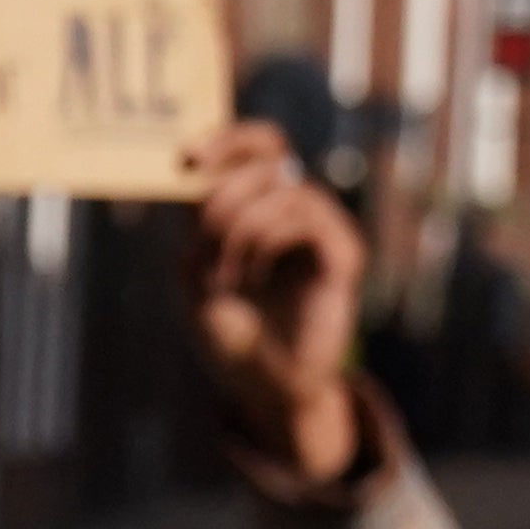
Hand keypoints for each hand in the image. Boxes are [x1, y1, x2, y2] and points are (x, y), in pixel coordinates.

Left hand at [183, 116, 367, 488]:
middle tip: (203, 240)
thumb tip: (197, 180)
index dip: (226, 138)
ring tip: (225, 276)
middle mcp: (295, 208)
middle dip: (223, 191)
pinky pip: (307, 218)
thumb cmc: (232, 336)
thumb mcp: (194, 279)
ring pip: (285, 188)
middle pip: (271, 152)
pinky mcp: (344, 256)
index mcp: (260, 205)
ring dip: (241, 227)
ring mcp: (323, 230)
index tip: (185, 159)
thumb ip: (196, 229)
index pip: (256, 144)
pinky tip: (252, 279)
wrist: (267, 390)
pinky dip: (269, 241)